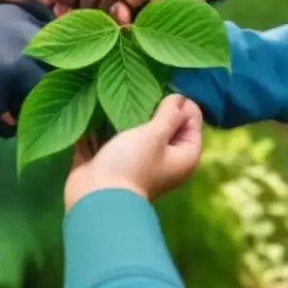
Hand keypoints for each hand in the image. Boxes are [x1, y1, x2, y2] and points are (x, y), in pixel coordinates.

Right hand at [64, 94, 202, 209]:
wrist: (95, 199)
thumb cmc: (132, 165)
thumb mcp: (155, 134)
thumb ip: (170, 115)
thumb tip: (180, 99)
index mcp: (183, 156)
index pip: (193, 121)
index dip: (181, 104)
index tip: (163, 90)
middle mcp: (164, 160)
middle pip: (164, 125)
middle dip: (152, 106)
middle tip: (140, 88)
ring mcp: (136, 162)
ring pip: (134, 131)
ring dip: (125, 114)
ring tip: (117, 94)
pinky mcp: (110, 162)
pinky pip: (108, 137)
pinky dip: (102, 125)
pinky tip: (94, 105)